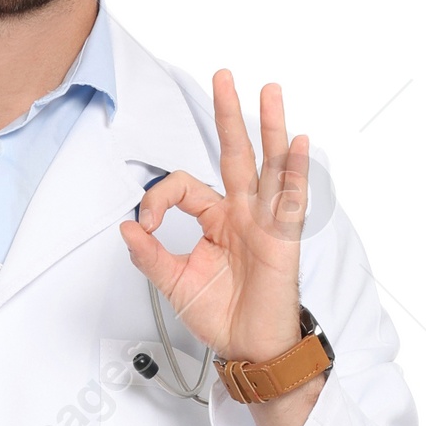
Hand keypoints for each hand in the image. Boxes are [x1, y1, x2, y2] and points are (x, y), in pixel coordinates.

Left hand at [120, 72, 308, 362]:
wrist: (250, 349)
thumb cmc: (222, 316)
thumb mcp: (174, 283)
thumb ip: (150, 255)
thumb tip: (128, 226)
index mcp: (215, 220)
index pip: (185, 187)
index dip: (160, 199)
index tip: (145, 226)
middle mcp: (242, 214)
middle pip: (234, 154)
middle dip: (227, 115)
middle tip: (222, 76)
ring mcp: (264, 223)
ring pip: (268, 166)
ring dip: (268, 127)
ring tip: (268, 91)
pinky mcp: (282, 240)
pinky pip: (290, 201)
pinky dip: (295, 172)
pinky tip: (298, 144)